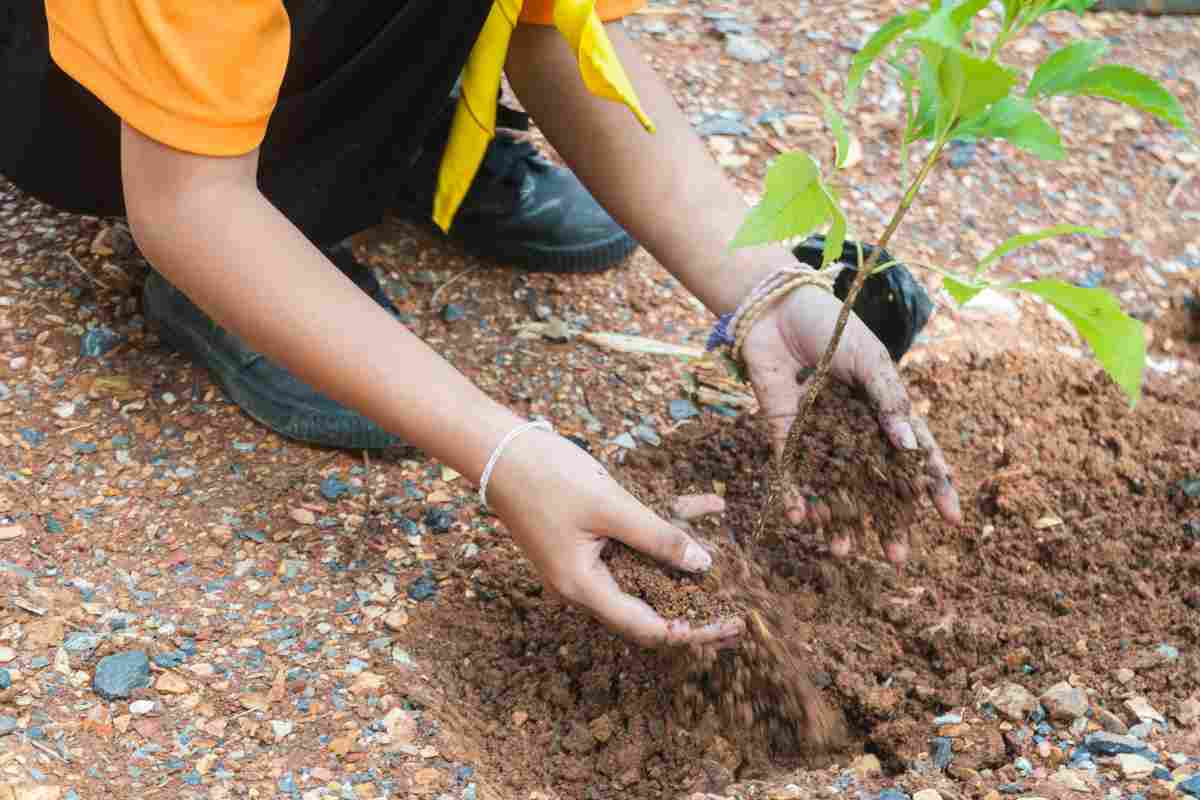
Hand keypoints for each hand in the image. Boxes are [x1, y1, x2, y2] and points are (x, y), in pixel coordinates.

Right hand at [485, 429, 743, 646]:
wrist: (498, 450)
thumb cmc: (547, 477)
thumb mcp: (610, 506)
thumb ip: (656, 536)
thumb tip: (703, 565)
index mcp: (584, 587)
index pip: (646, 626)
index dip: (690, 631)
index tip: (726, 627)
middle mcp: (584, 582)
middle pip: (649, 607)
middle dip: (694, 607)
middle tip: (735, 616)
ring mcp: (584, 559)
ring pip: (646, 570)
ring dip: (685, 561)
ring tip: (728, 558)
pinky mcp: (587, 536)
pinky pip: (634, 540)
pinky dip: (666, 525)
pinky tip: (706, 506)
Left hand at [741, 285, 962, 563]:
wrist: (776, 307)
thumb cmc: (834, 327)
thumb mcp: (870, 360)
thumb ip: (890, 400)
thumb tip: (909, 446)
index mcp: (886, 412)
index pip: (918, 457)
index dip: (936, 488)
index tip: (953, 521)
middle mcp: (856, 431)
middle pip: (877, 485)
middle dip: (888, 522)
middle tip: (897, 558)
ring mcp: (821, 435)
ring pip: (835, 487)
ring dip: (839, 518)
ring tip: (843, 551)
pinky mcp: (785, 432)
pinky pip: (791, 470)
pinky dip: (794, 494)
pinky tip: (800, 518)